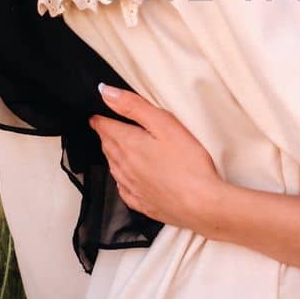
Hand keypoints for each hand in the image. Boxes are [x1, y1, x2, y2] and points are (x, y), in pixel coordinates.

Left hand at [90, 84, 228, 233]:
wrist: (201, 205)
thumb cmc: (188, 164)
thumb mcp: (164, 124)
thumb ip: (134, 106)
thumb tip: (106, 93)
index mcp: (127, 144)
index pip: (104, 127)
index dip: (100, 117)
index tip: (98, 114)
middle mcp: (123, 166)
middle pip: (107, 146)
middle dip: (106, 134)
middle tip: (106, 127)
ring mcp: (131, 187)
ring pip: (113, 166)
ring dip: (112, 154)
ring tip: (115, 147)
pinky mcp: (142, 203)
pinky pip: (123, 188)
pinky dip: (121, 178)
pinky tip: (127, 177)